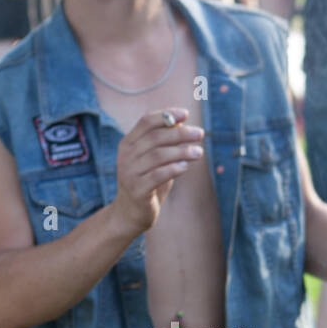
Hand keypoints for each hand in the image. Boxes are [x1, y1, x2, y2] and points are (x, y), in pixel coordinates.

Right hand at [112, 108, 204, 234]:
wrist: (130, 213)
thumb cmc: (147, 182)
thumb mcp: (154, 160)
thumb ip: (164, 143)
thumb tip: (182, 122)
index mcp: (128, 144)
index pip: (146, 122)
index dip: (166, 115)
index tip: (186, 114)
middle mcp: (126, 156)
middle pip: (155, 137)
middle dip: (180, 133)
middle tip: (200, 133)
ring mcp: (129, 173)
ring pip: (158, 155)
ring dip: (182, 151)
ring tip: (199, 152)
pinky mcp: (137, 190)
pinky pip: (158, 175)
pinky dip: (174, 169)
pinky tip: (187, 166)